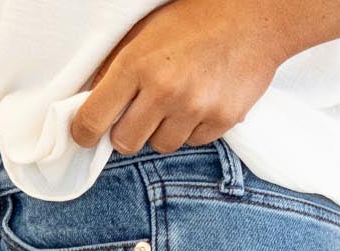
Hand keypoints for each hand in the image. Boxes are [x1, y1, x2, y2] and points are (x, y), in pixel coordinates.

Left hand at [71, 0, 290, 155]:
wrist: (254, 15)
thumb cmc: (196, 17)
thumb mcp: (145, 30)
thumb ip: (116, 65)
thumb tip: (89, 99)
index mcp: (136, 63)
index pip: (93, 119)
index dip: (85, 132)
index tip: (85, 134)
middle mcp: (163, 90)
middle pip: (125, 143)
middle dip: (127, 132)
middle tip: (138, 112)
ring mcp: (194, 108)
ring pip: (161, 145)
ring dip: (162, 130)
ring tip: (176, 99)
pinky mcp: (221, 121)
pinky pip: (194, 141)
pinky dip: (193, 128)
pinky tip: (201, 99)